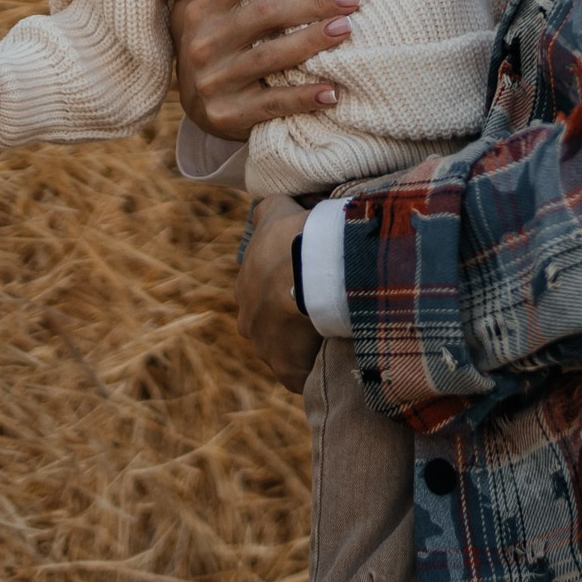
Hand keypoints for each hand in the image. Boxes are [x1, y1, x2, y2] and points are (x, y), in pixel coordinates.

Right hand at [169, 0, 356, 141]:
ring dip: (313, 41)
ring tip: (346, 29)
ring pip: (271, 56)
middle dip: (312, 2)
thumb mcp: (190, 5)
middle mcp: (204, 43)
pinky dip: (304, 97)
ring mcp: (215, 81)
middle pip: (265, 13)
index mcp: (199, 9)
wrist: (194, 107)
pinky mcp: (228, 114)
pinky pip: (273, 103)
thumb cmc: (208, 41)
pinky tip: (333, 91)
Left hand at [237, 195, 321, 391]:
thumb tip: (264, 205)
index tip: (308, 290)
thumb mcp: (276, 211)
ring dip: (305, 347)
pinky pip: (302, 375)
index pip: (264, 296)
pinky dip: (315, 370)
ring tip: (334, 335)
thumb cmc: (291, 238)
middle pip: (271, 328)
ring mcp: (266, 349)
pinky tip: (335, 359)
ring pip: (286, 352)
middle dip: (292, 324)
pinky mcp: (287, 369)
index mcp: (246, 288)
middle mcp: (248, 322)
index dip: (286, 293)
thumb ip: (267, 208)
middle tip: (323, 313)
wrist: (305, 268)